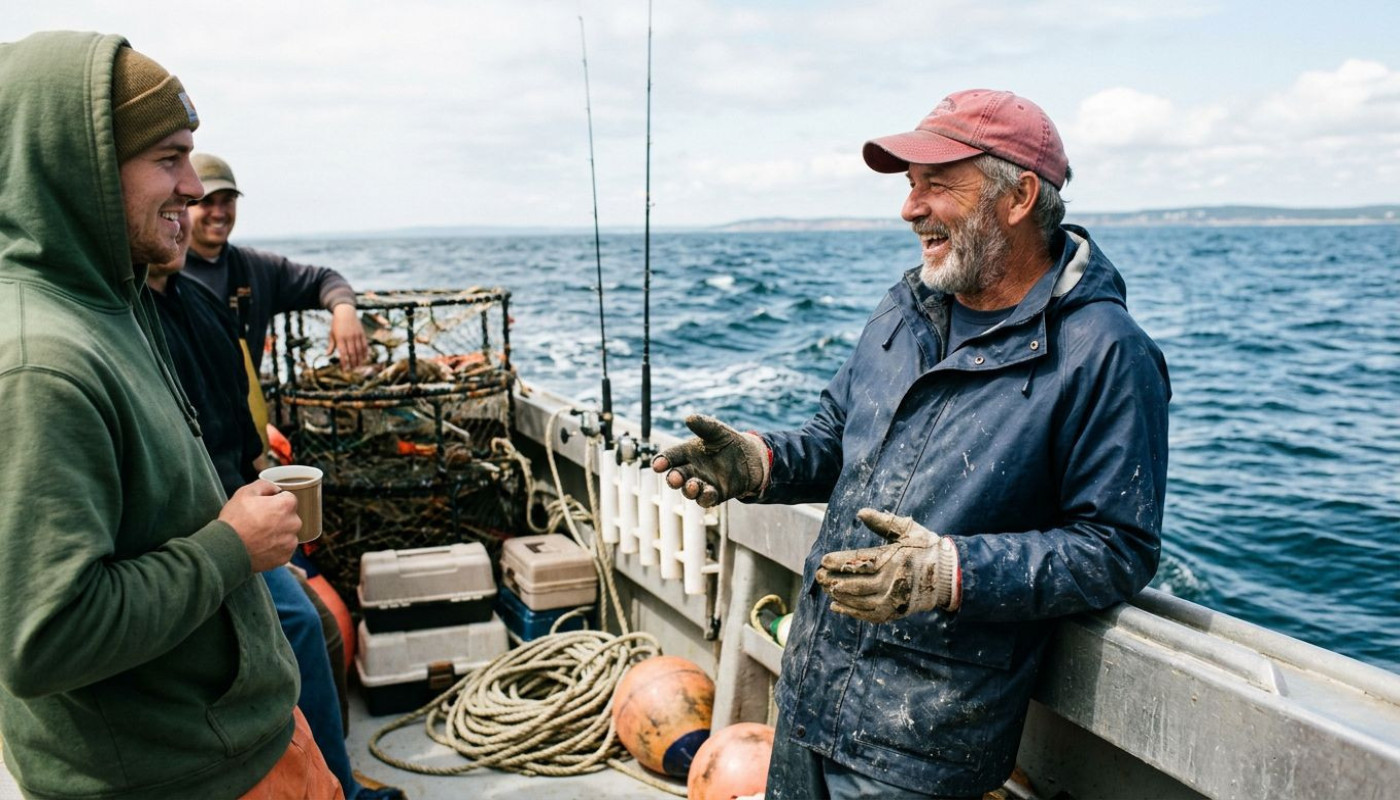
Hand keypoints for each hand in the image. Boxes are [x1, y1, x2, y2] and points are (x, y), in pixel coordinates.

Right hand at [218, 481, 300, 572]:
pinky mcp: (285, 557)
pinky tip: (260, 547)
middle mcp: (294, 524)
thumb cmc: (234, 520)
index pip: (288, 499)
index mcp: (286, 506)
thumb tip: (276, 488)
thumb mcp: (245, 493)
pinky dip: (274, 548)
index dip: (274, 501)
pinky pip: (283, 549)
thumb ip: (265, 485)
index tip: (263, 508)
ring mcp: (290, 542)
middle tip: (259, 523)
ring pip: (287, 534)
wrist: (226, 549)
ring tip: (258, 536)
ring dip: (277, 534)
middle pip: (290, 517)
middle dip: (278, 518)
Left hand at [328, 304, 368, 367]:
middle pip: (352, 353)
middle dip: (353, 363)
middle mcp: (349, 337)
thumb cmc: (336, 324)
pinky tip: (365, 357)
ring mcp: (356, 335)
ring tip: (359, 366)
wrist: (345, 311)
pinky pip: (365, 345)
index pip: (343, 354)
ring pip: (359, 350)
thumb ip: (331, 345)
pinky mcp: (362, 333)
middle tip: (353, 370)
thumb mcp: (332, 334)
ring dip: (360, 359)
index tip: (345, 370)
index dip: (344, 363)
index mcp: (340, 338)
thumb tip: (327, 355)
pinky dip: (365, 352)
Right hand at [650, 414, 767, 507]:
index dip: (663, 460)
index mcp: (688, 453)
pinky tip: (709, 492)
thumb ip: (704, 426)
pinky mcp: (716, 494)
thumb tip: (688, 418)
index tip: (657, 465)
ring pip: (690, 490)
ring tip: (693, 486)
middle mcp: (692, 469)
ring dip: (689, 490)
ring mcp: (703, 483)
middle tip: (675, 478)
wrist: (750, 458)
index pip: (672, 457)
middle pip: (677, 476)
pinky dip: (706, 497)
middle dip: (674, 478)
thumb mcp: (718, 431)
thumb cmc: (728, 442)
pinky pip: (707, 499)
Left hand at [815, 508, 957, 622]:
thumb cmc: (926, 548)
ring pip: (861, 601)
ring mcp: (895, 599)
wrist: (949, 575)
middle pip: (857, 584)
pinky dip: (852, 612)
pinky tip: (837, 607)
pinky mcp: (897, 611)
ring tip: (825, 589)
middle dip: (834, 580)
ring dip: (840, 596)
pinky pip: (870, 614)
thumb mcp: (907, 530)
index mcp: (894, 559)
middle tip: (818, 576)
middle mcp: (893, 581)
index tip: (823, 560)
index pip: (861, 561)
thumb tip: (861, 512)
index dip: (840, 562)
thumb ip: (883, 523)